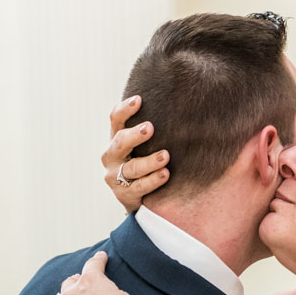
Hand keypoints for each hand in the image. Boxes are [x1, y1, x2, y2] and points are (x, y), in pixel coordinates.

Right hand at [104, 95, 168, 210]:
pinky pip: (139, 187)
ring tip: (165, 155)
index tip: (139, 100)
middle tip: (150, 128)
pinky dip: (153, 180)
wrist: (136, 196)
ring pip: (131, 168)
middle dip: (134, 135)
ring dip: (148, 161)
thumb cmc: (145, 160)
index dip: (125, 109)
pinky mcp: (124, 194)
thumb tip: (183, 98)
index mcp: (116, 138)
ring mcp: (115, 176)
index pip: (115, 119)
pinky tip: (165, 174)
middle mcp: (112, 155)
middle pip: (120, 142)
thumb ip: (153, 127)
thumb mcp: (144, 143)